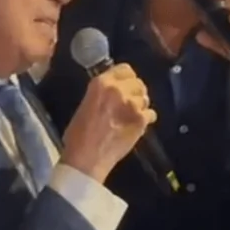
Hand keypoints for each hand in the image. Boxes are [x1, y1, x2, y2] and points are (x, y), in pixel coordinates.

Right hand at [61, 64, 156, 182]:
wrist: (86, 160)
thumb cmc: (78, 135)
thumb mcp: (85, 105)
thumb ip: (102, 93)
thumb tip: (113, 91)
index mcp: (101, 84)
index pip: (125, 69)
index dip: (126, 78)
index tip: (125, 85)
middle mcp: (118, 90)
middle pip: (138, 83)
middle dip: (135, 92)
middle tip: (129, 103)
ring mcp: (132, 105)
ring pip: (145, 98)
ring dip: (140, 105)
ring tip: (131, 116)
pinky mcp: (141, 121)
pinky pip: (151, 114)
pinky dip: (146, 119)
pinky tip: (137, 125)